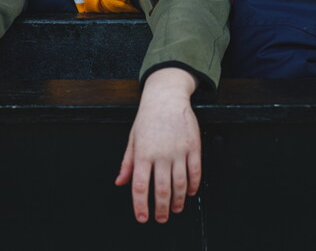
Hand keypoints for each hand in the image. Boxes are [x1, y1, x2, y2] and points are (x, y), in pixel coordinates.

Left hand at [115, 68, 199, 223]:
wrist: (166, 97)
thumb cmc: (147, 118)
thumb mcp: (133, 139)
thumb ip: (127, 163)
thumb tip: (119, 182)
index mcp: (143, 153)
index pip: (140, 185)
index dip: (141, 205)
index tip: (143, 217)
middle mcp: (161, 153)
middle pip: (162, 189)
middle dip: (161, 208)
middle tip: (161, 218)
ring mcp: (179, 150)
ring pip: (181, 184)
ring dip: (178, 200)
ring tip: (175, 209)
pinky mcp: (193, 146)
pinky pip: (196, 171)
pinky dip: (194, 185)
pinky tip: (190, 192)